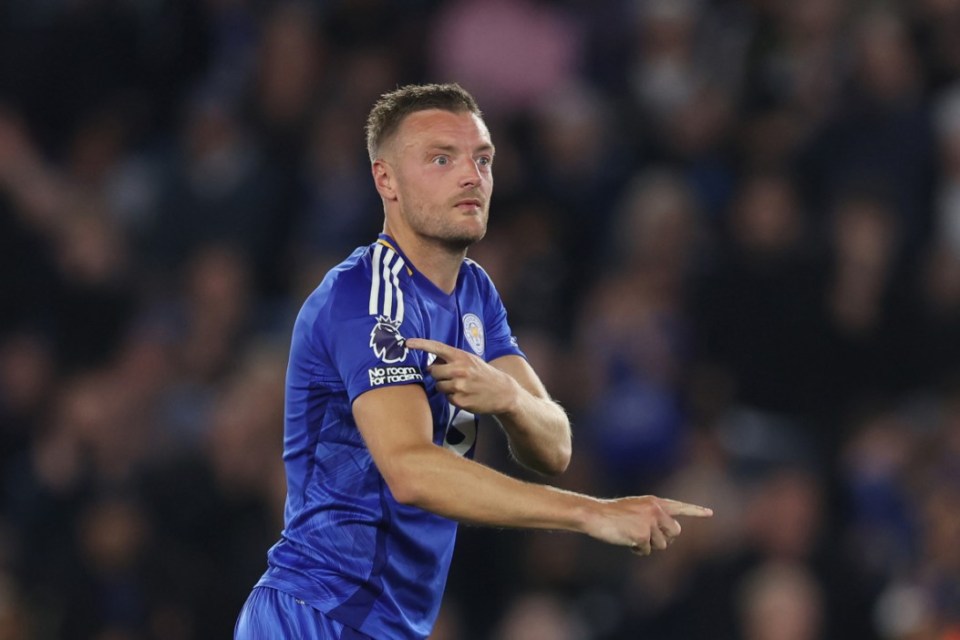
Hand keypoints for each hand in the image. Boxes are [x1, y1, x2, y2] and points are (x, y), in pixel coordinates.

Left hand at [405, 338, 518, 414]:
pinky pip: (446, 398)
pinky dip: (453, 397)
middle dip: (439, 374)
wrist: (502, 392)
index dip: (420, 344)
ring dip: (445, 386)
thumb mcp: (470, 360)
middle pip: (433, 371)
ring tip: (461, 386)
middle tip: (452, 376)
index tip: (407, 343)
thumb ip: (452, 359)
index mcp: (461, 356)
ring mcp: (459, 386)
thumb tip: (431, 361)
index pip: (436, 347)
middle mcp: (459, 369)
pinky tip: (465, 395)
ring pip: (438, 385)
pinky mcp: (460, 400)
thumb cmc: (483, 374)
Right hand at [583, 496, 712, 555]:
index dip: (695, 511)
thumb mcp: (636, 509)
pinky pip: (647, 550)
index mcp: (654, 502)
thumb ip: (653, 517)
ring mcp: (650, 522)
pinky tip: (626, 540)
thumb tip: (668, 536)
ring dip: (649, 545)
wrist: (595, 515)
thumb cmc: (612, 514)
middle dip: (665, 538)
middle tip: (648, 537)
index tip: (710, 513)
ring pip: (662, 544)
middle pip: (675, 532)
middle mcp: (656, 510)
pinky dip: (637, 549)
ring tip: (632, 535)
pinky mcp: (643, 534)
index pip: (679, 507)